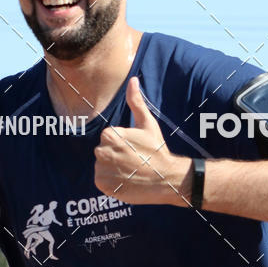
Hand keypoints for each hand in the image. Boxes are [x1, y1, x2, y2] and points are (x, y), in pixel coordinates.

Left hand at [94, 77, 190, 205]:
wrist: (165, 179)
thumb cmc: (157, 151)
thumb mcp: (147, 124)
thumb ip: (136, 102)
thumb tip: (133, 80)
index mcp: (109, 135)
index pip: (107, 138)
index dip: (122, 143)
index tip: (134, 149)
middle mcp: (102, 152)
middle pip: (103, 152)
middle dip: (116, 156)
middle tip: (134, 161)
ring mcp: (102, 170)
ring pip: (102, 167)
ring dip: (113, 170)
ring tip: (130, 172)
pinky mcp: (103, 186)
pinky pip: (101, 182)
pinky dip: (111, 183)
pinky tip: (125, 181)